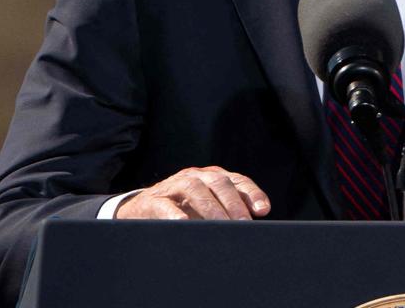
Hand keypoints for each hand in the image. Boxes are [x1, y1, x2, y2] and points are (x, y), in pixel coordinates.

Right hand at [115, 166, 270, 219]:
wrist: (142, 210)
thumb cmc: (183, 209)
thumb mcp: (208, 208)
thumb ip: (230, 212)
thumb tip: (254, 226)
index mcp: (212, 177)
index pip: (237, 181)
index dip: (251, 194)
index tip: (262, 210)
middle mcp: (196, 176)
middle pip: (218, 183)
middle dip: (233, 203)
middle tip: (243, 224)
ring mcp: (174, 186)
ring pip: (195, 190)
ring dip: (210, 209)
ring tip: (221, 227)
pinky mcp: (154, 200)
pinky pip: (165, 205)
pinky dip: (174, 214)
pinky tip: (184, 224)